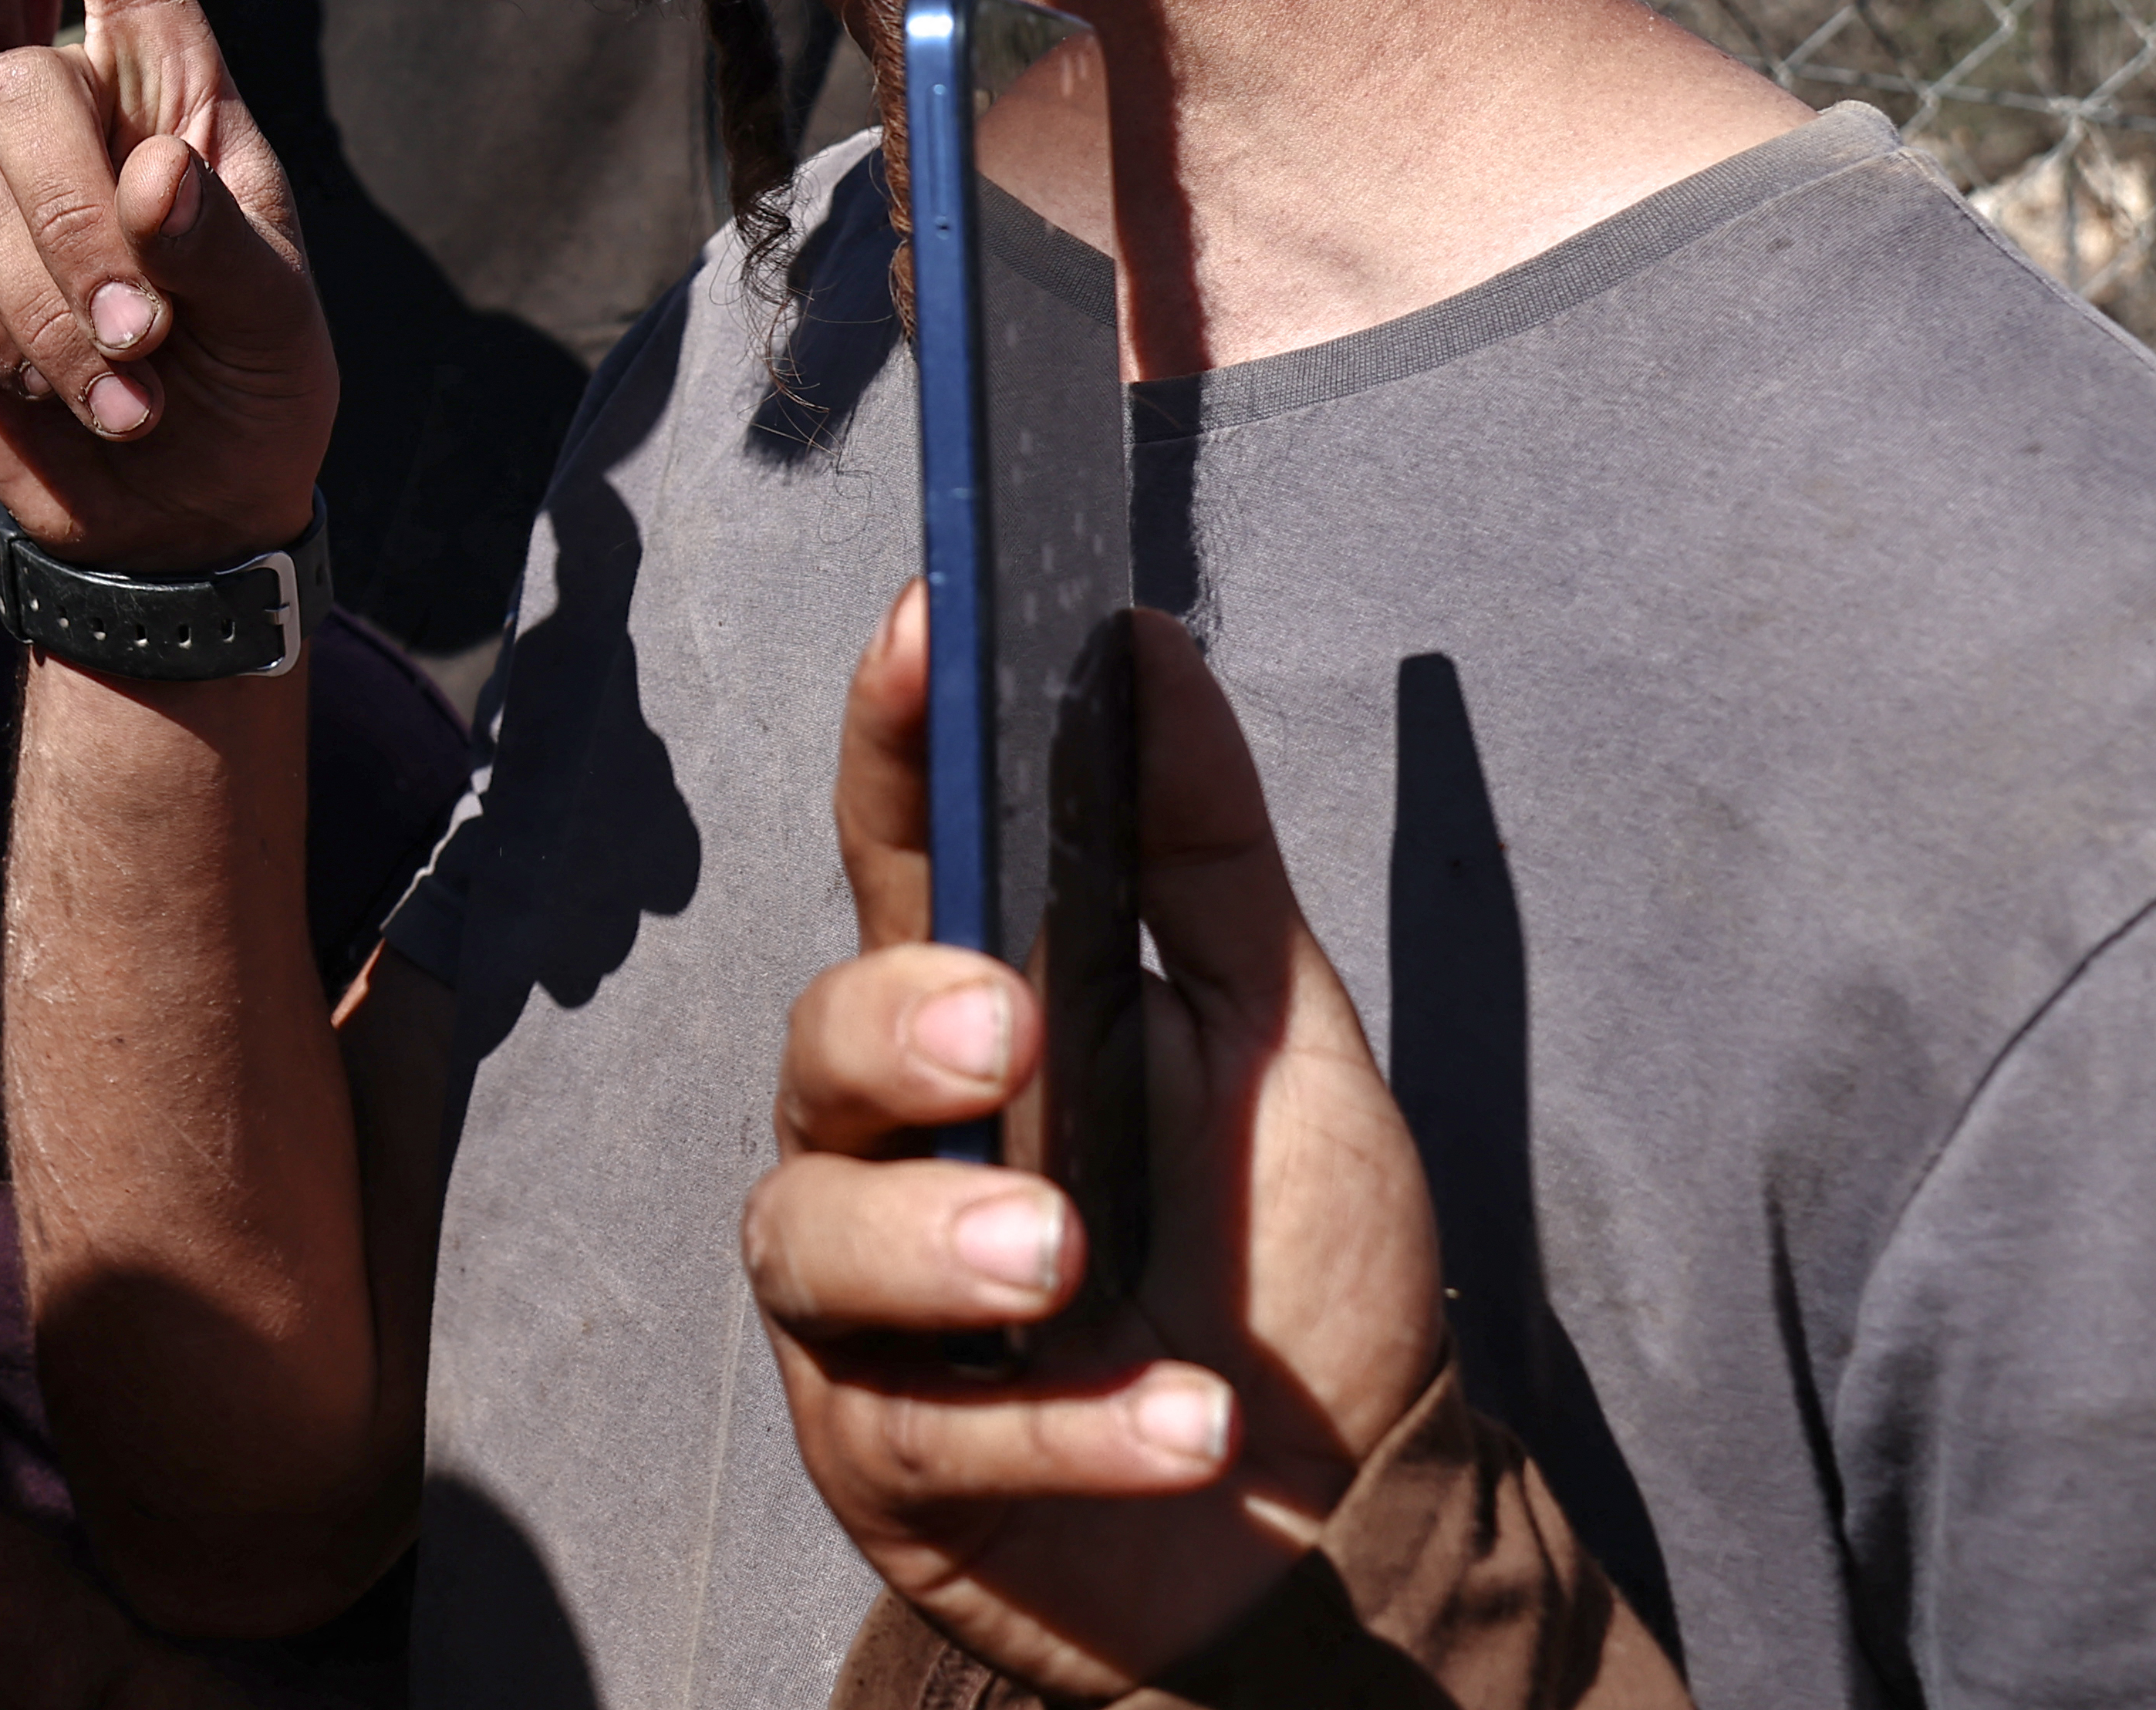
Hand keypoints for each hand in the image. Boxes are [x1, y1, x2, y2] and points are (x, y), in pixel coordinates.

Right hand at [0, 0, 334, 574]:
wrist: (177, 512)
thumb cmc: (251, 386)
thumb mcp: (276, 323)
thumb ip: (219, 245)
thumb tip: (149, 176)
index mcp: (168, 71)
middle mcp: (66, 101)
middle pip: (17, 87)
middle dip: (77, 230)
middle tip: (150, 343)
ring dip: (51, 313)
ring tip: (125, 386)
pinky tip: (58, 396)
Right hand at [737, 586, 1448, 1696]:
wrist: (1346, 1530)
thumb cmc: (1297, 1276)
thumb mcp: (1284, 1046)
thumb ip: (1206, 854)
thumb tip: (1154, 643)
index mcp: (980, 1016)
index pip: (898, 848)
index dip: (890, 733)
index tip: (928, 624)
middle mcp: (893, 1148)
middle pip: (816, 1040)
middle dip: (894, 1022)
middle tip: (1005, 1034)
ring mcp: (869, 1309)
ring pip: (809, 1231)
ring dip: (938, 1239)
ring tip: (1067, 1267)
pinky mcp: (886, 1459)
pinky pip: (919, 1427)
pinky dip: (1059, 1427)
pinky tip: (1180, 1425)